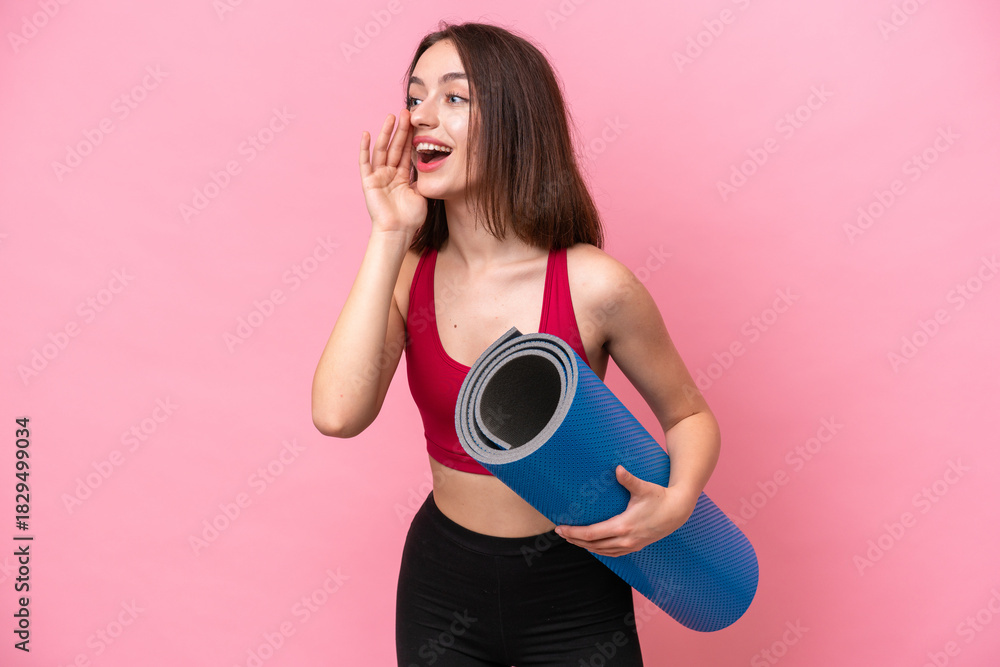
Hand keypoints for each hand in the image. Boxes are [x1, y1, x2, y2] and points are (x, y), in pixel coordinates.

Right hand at [359, 108, 426, 234]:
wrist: (398, 231)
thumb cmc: (411, 218)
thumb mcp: (422, 194)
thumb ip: (423, 178)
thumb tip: (431, 165)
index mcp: (402, 176)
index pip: (406, 152)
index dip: (411, 137)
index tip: (416, 122)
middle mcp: (389, 174)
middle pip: (395, 147)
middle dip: (401, 130)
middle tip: (406, 112)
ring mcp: (378, 177)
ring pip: (382, 150)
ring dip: (386, 133)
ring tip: (391, 117)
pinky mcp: (368, 182)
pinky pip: (365, 162)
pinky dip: (365, 148)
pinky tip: (367, 134)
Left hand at [555, 465, 697, 556]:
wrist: (678, 511)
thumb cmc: (660, 497)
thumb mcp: (644, 487)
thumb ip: (629, 479)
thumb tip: (617, 469)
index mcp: (624, 526)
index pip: (592, 534)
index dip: (574, 532)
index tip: (561, 528)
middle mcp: (626, 539)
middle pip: (593, 545)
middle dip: (575, 540)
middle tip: (560, 533)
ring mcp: (631, 544)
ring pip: (602, 551)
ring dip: (586, 546)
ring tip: (572, 539)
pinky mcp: (636, 545)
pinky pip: (613, 553)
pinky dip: (600, 550)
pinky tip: (593, 546)